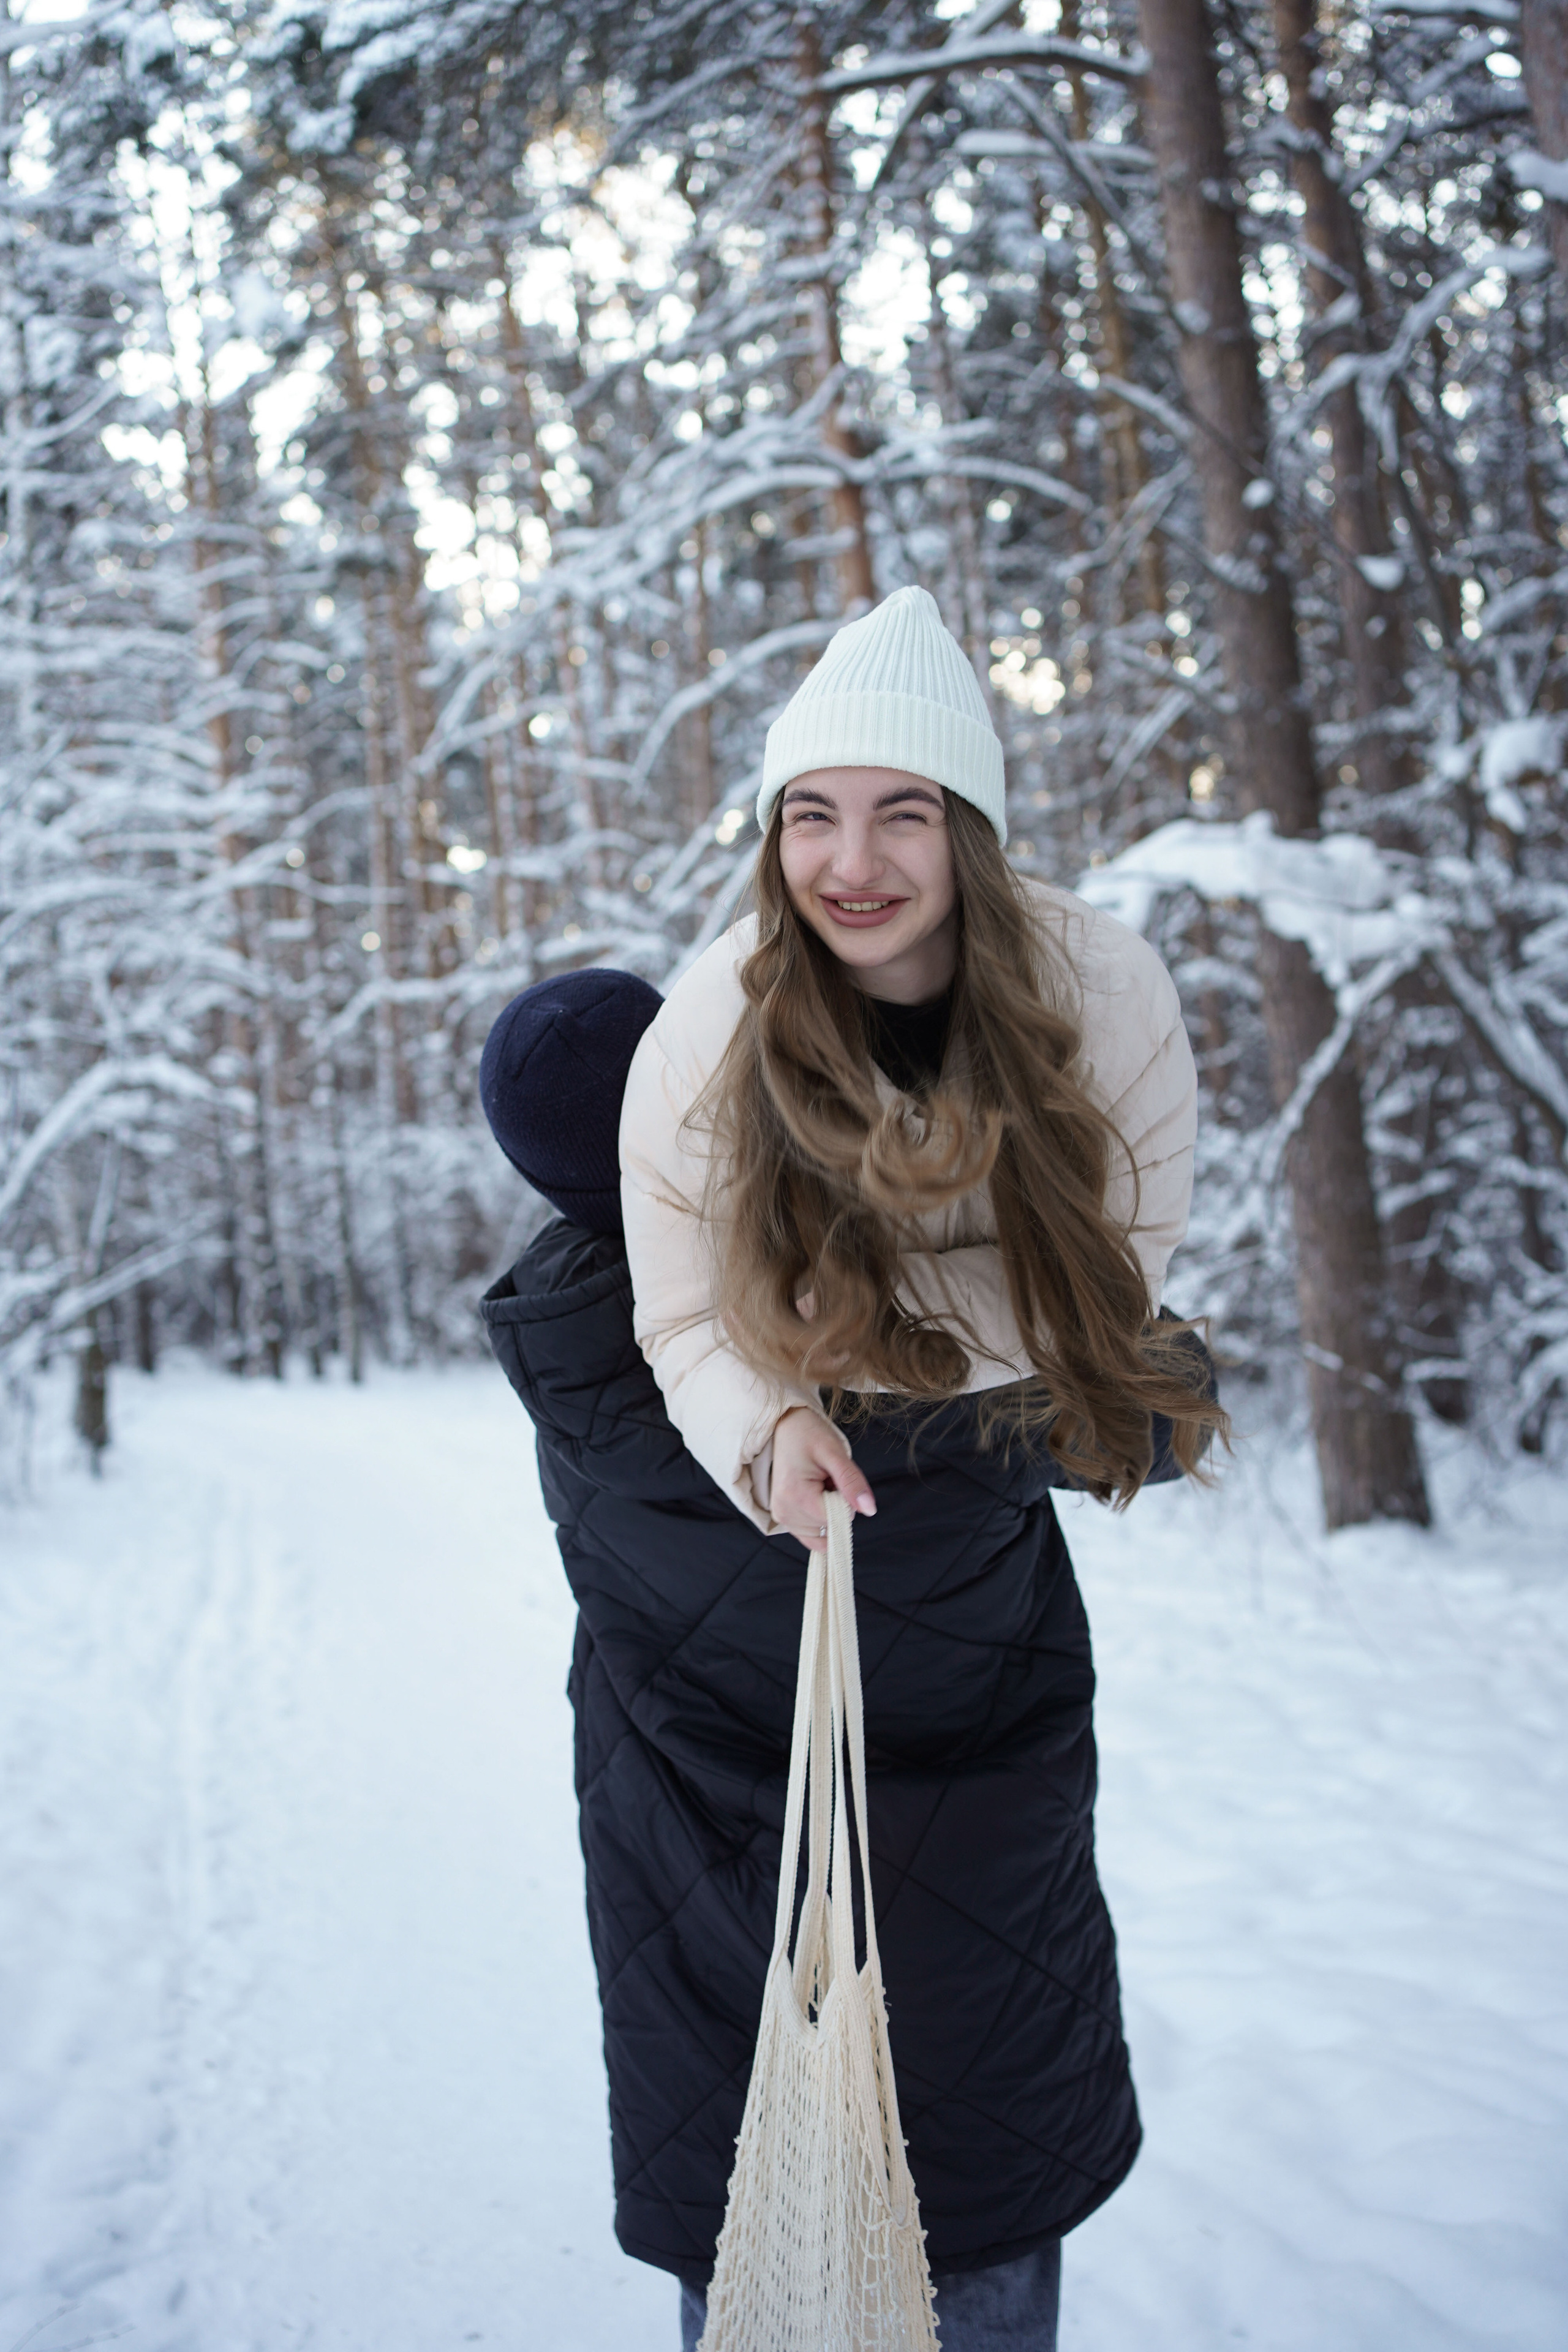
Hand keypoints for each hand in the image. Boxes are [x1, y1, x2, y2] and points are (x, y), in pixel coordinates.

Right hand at [769, 1406, 876, 1549]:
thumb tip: (869, 1510)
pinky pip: (812, 1535)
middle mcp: (784, 1512)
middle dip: (836, 1505)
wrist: (788, 1426)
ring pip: (823, 1532)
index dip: (845, 1500)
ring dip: (828, 1511)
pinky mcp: (783, 1518)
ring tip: (818, 1483)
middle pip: (829, 1526)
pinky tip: (814, 1497)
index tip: (834, 1478)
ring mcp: (782, 1518)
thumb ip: (852, 1482)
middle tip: (825, 1478)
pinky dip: (820, 1519)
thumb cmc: (810, 1435)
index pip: (836, 1518)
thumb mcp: (835, 1453)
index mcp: (795, 1496)